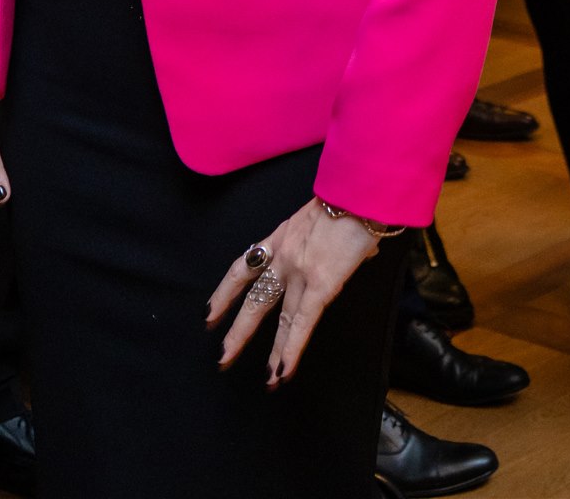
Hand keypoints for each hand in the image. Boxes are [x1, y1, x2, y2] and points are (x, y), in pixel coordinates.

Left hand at [207, 198, 377, 383]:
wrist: (358, 190)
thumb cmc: (348, 196)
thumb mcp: (319, 214)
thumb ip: (325, 237)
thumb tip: (356, 250)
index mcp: (280, 236)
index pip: (243, 267)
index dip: (225, 293)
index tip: (210, 313)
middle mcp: (282, 256)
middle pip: (253, 299)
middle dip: (238, 330)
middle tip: (224, 356)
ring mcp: (299, 272)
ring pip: (280, 319)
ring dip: (274, 352)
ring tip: (267, 379)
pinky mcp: (320, 284)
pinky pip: (302, 323)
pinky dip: (292, 350)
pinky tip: (284, 371)